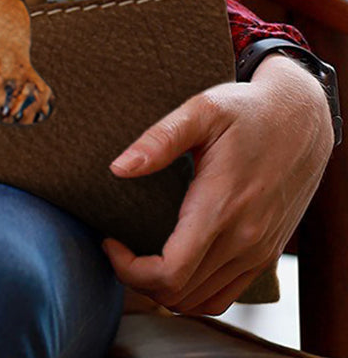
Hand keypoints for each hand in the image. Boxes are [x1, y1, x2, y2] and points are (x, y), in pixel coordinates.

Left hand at [101, 53, 334, 315]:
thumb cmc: (247, 111)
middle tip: (117, 246)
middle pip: (180, 294)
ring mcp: (258, 251)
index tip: (109, 240)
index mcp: (221, 207)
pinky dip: (193, 292)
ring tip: (139, 256)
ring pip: (202, 301)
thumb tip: (119, 168)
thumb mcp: (201, 110)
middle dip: (137, 279)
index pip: (170, 272)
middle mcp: (244, 239)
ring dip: (164, 290)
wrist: (301, 120)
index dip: (129, 268)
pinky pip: (225, 294)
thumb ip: (159, 140)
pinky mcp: (266, 253)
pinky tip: (173, 264)